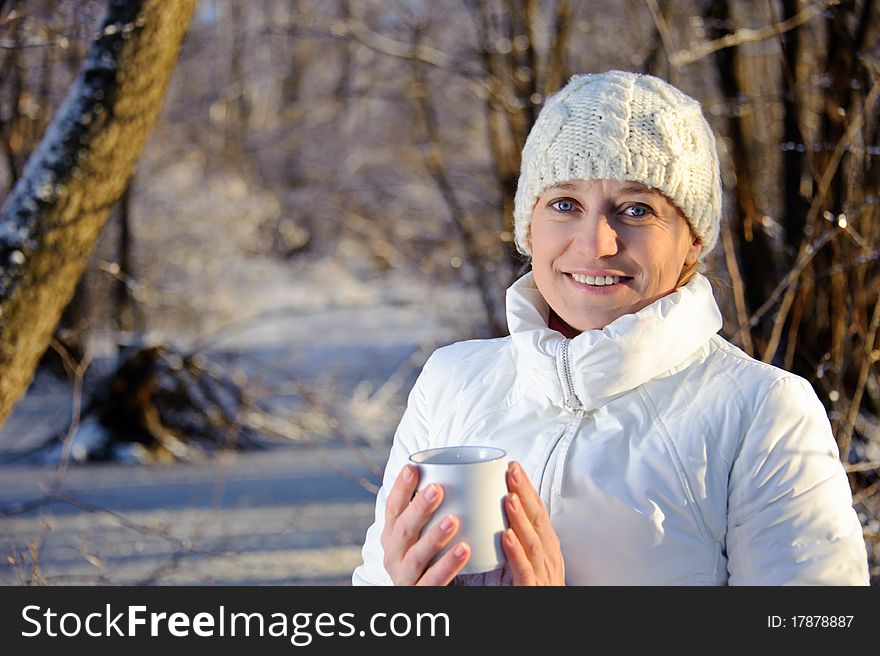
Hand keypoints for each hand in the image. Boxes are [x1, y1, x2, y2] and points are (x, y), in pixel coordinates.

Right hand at [380, 464, 470, 584]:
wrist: (427, 594)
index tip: (412, 468)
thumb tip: (460, 472)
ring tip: (453, 519)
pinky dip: (448, 565)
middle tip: (437, 489)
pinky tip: (464, 550)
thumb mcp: (421, 536)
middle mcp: (393, 555)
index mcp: (392, 536)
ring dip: (434, 537)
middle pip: (403, 530)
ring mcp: (404, 576)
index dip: (400, 489)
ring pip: (416, 556)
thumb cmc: (429, 559)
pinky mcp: (419, 593)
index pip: (392, 509)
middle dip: (419, 509)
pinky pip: (433, 581)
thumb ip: (433, 511)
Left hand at [502, 461, 564, 584]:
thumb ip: (518, 535)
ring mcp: (543, 573)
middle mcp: (548, 556)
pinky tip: (506, 537)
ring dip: (521, 518)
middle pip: (538, 520)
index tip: (512, 465)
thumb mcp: (528, 557)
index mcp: (546, 546)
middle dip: (525, 493)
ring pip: (533, 542)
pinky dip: (516, 553)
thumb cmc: (530, 588)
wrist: (536, 612)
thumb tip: (498, 508)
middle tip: (511, 470)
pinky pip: (524, 570)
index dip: (527, 488)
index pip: (538, 511)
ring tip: (509, 497)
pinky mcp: (532, 590)